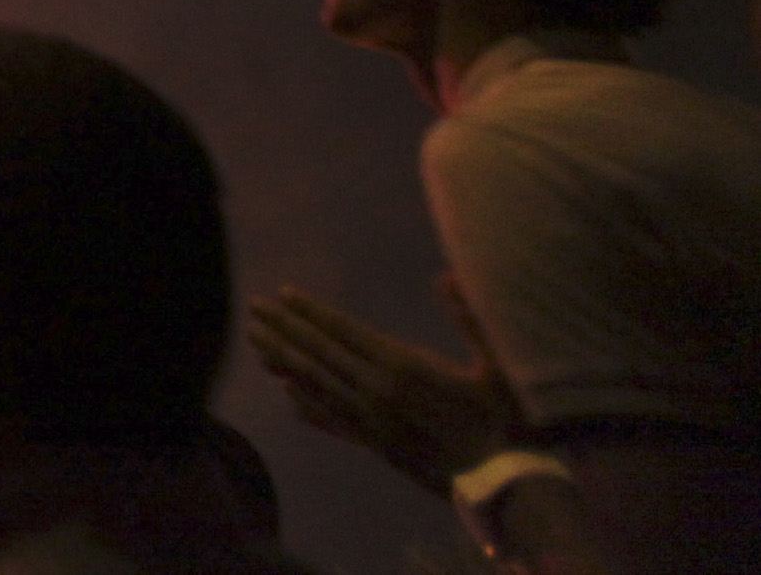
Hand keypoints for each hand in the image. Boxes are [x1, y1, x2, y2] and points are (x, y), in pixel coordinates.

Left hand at [246, 283, 514, 493]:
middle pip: (321, 354)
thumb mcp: (497, 366)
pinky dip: (306, 403)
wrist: (506, 485)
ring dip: (285, 361)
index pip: (346, 332)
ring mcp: (373, 421)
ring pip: (318, 385)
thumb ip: (471, 319)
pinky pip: (332, 420)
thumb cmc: (508, 421)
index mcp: (404, 367)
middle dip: (285, 328)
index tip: (282, 294)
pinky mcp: (377, 445)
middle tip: (252, 308)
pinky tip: (286, 392)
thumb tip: (448, 275)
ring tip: (256, 342)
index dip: (312, 312)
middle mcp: (379, 392)